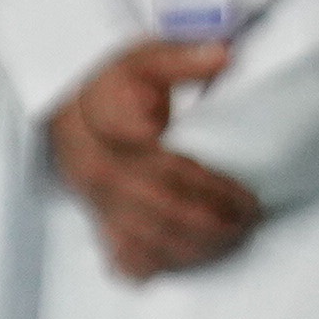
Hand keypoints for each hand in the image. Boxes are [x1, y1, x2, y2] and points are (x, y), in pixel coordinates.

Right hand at [47, 38, 259, 277]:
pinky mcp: (98, 218)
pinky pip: (125, 253)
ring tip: (233, 239)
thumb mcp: (145, 56)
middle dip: (212, 222)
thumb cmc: (114, 82)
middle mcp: (101, 171)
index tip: (248, 197)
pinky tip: (187, 259)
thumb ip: (183, 57)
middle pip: (162, 209)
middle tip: (250, 220)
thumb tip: (223, 54)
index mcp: (113, 130)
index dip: (211, 189)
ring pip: (147, 237)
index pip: (168, 169)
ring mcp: (97, 200)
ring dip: (193, 247)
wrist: (67, 103)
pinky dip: (157, 263)